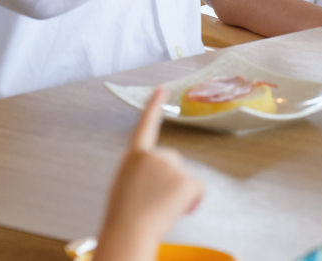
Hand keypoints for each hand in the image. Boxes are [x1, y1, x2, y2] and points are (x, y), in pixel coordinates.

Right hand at [95, 89, 203, 260]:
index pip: (146, 125)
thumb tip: (139, 164)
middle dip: (169, 179)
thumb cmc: (124, 216)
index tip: (163, 88)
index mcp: (134, 156)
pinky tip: (178, 210)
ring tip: (158, 209)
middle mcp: (153, 155)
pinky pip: (197, 190)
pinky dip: (192, 202)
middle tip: (153, 201)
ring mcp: (170, 166)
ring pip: (184, 178)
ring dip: (178, 193)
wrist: (128, 232)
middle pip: (173, 161)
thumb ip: (136, 169)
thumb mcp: (123, 185)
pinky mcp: (186, 179)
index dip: (154, 106)